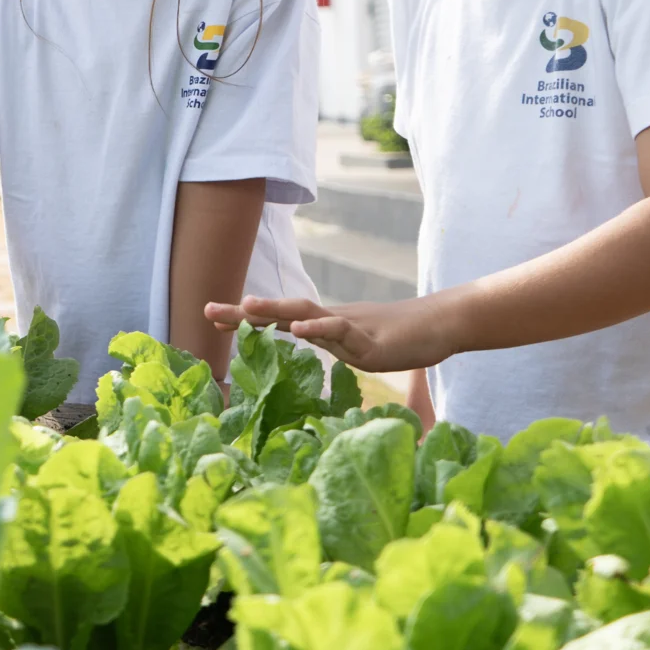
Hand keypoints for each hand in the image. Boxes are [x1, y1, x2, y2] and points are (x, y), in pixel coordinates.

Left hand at [205, 295, 454, 372]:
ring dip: (276, 310)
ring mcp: (352, 329)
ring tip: (247, 305)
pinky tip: (300, 328)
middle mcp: (332, 323)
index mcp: (325, 326)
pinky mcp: (374, 343)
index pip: (279, 319)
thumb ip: (333, 343)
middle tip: (207, 311)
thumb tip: (309, 341)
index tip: (213, 319)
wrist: (442, 324)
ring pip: (308, 314)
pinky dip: (320, 329)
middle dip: (244, 313)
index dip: (247, 319)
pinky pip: (342, 333)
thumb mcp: (358, 343)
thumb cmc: (401, 334)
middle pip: (282, 311)